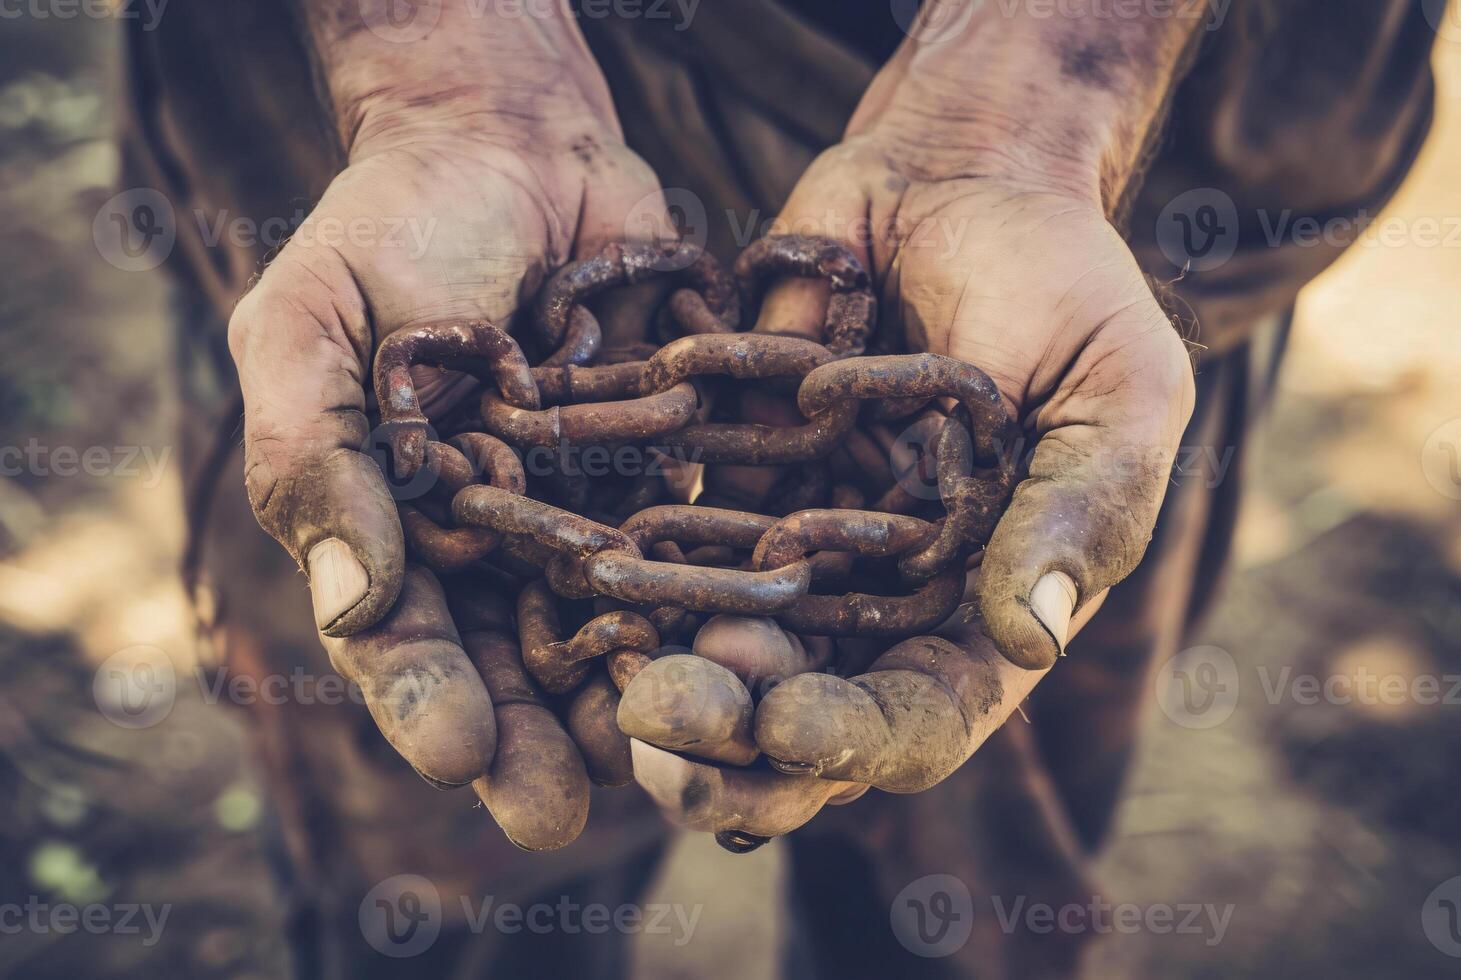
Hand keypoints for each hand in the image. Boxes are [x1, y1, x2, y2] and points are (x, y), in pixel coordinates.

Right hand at [228, 4, 673, 841]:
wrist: (511, 145)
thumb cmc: (388, 228)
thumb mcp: (313, 329)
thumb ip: (319, 460)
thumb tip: (349, 606)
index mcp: (392, 529)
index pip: (403, 638)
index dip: (424, 699)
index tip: (454, 755)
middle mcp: (493, 543)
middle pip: (513, 661)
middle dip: (534, 737)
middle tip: (559, 815)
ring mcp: (584, 512)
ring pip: (612, 627)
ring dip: (637, 693)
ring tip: (668, 757)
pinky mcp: (667, 470)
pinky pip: (692, 542)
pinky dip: (716, 594)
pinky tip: (747, 643)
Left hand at [626, 3, 1201, 838]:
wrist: (954, 178)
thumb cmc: (1061, 283)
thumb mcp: (1111, 391)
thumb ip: (1078, 513)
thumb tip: (1031, 640)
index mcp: (985, 605)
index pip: (924, 713)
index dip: (858, 737)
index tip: (786, 726)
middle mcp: (884, 598)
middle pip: (806, 706)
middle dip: (734, 739)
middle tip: (665, 730)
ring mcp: (803, 544)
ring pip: (726, 640)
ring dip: (666, 667)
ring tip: (613, 675)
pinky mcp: (736, 479)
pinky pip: (679, 537)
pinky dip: (637, 564)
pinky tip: (582, 573)